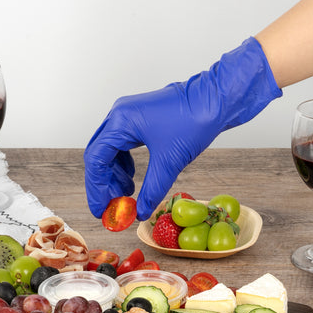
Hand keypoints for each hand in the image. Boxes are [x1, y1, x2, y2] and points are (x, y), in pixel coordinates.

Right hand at [84, 37, 281, 220]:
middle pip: (98, 155)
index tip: (100, 210)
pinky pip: (121, 144)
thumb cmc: (194, 122)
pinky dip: (123, 163)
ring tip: (126, 194)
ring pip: (109, 150)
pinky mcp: (139, 118)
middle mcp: (119, 115)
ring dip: (114, 174)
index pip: (96, 160)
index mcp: (121, 121)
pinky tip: (133, 177)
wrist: (216, 99)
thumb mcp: (170, 162)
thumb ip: (152, 189)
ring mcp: (128, 115)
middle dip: (104, 183)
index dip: (96, 189)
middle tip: (112, 206)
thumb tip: (140, 212)